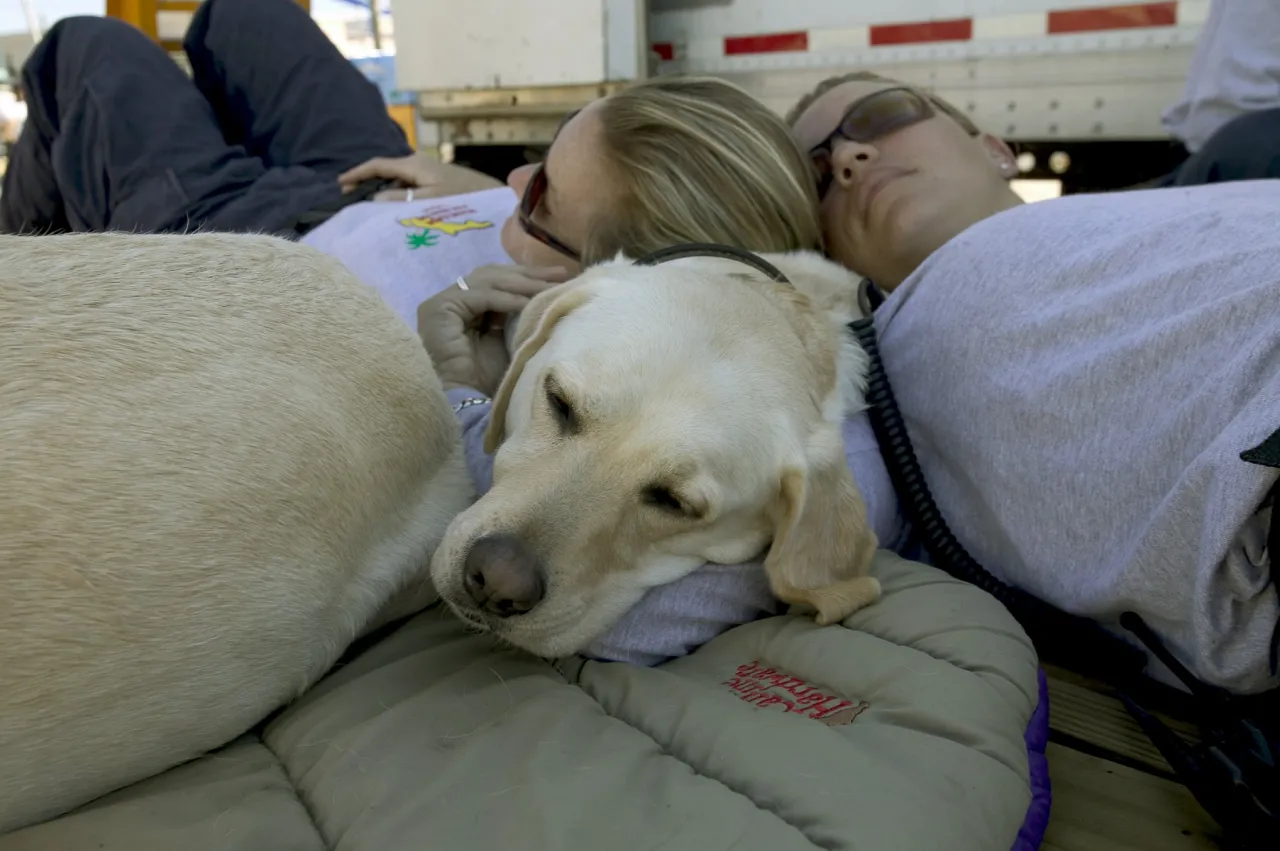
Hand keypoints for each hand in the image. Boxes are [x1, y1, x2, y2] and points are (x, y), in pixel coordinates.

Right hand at [339, 153, 502, 199]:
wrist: (494, 197)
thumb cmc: (464, 198)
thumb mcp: (430, 201)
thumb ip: (401, 199)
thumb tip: (375, 197)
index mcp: (413, 164)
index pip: (377, 165)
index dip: (357, 174)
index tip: (340, 185)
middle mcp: (418, 163)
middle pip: (385, 170)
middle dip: (366, 182)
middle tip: (350, 198)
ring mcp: (427, 171)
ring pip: (397, 179)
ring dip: (382, 189)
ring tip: (367, 205)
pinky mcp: (436, 180)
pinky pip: (408, 185)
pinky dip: (396, 193)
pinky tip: (393, 207)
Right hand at [418, 265, 572, 394]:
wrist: (468, 404)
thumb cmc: (490, 382)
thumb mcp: (510, 340)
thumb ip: (519, 315)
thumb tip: (550, 292)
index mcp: (466, 308)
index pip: (497, 281)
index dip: (528, 278)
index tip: (561, 277)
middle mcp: (450, 302)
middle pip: (492, 276)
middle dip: (528, 274)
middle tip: (560, 273)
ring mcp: (441, 304)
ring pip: (487, 281)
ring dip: (521, 283)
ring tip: (549, 287)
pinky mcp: (438, 309)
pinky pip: (479, 296)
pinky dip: (506, 298)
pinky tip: (529, 302)